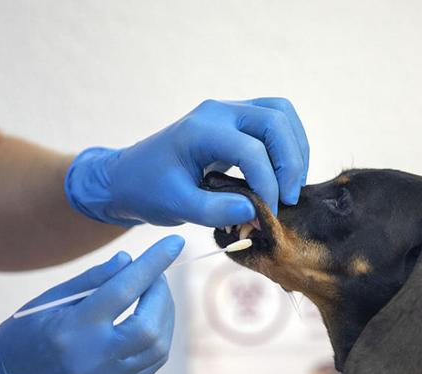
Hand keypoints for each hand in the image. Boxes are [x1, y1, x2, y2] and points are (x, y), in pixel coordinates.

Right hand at [0, 235, 183, 373]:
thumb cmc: (27, 332)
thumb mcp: (50, 298)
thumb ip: (93, 279)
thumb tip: (130, 260)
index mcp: (74, 328)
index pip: (124, 289)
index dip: (153, 264)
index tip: (175, 243)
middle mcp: (93, 358)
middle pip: (148, 325)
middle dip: (162, 294)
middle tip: (158, 276)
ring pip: (157, 348)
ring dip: (165, 317)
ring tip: (156, 297)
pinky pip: (150, 366)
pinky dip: (158, 340)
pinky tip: (151, 323)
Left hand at [65, 97, 308, 226]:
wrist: (127, 177)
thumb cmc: (146, 191)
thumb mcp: (175, 206)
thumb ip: (214, 211)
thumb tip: (256, 212)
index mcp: (201, 129)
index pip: (251, 149)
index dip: (269, 183)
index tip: (270, 213)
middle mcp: (219, 111)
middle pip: (276, 119)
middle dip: (290, 161)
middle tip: (288, 199)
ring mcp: (229, 112)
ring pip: (281, 114)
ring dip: (294, 149)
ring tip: (290, 187)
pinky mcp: (236, 121)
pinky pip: (274, 122)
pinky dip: (287, 146)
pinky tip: (283, 177)